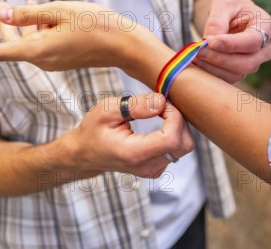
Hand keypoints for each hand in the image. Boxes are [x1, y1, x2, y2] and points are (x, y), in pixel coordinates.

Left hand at [0, 0, 159, 72]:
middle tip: (2, 3)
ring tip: (27, 0)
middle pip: (14, 46)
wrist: (125, 44)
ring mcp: (55, 62)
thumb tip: (2, 12)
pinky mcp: (65, 59)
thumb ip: (28, 13)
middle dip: (5, 25)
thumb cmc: (95, 24)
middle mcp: (43, 60)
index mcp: (38, 50)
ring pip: (29, 44)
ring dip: (24, 25)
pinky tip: (46, 14)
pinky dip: (39, 29)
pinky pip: (43, 45)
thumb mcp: (59, 11)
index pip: (0, 51)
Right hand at [62, 93, 194, 177]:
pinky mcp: (158, 167)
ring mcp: (154, 169)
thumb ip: (135, 105)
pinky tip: (158, 124)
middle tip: (160, 106)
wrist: (85, 153)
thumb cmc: (93, 130)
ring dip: (177, 125)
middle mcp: (147, 166)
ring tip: (158, 113)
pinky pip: (177, 149)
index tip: (160, 103)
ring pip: (184, 146)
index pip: (172, 139)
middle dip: (178, 119)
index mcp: (134, 153)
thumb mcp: (107, 110)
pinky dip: (174, 133)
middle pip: (184, 144)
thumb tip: (161, 101)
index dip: (174, 116)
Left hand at [195, 0, 270, 82]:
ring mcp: (254, 64)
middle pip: (246, 63)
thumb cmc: (231, 8)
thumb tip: (210, 39)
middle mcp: (264, 50)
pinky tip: (196, 62)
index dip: (232, 44)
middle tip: (198, 51)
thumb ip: (217, 20)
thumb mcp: (224, 4)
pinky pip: (226, 78)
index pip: (253, 41)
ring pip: (236, 74)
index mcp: (267, 28)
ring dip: (212, 67)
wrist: (232, 17)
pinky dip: (210, 72)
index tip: (211, 42)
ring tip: (193, 56)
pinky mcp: (240, 72)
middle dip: (220, 59)